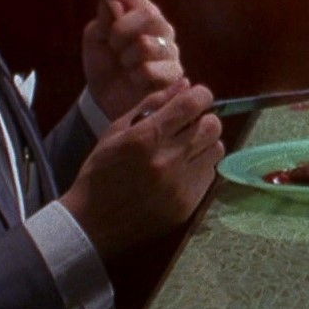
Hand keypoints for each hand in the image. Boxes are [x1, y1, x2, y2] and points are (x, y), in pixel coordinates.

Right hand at [59, 79, 223, 260]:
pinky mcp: (188, 205)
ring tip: (184, 149)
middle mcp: (167, 160)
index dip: (200, 95)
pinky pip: (210, 174)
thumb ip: (152, 103)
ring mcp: (180, 185)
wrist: (92, 224)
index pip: (192, 104)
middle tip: (189, 125)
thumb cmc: (100, 171)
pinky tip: (180, 171)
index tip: (195, 98)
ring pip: (217, 149)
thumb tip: (186, 84)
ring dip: (204, 143)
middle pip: (212, 125)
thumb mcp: (116, 130)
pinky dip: (199, 167)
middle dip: (204, 119)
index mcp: (146, 137)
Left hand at [82, 0, 184, 119]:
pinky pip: (149, 69)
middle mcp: (161, 30)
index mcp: (143, 18)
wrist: (106, 99)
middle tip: (113, 44)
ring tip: (125, 66)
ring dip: (126, 57)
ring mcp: (170, 52)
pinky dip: (135, 76)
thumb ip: (104, 18)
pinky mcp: (174, 74)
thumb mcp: (96, 39)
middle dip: (122, 30)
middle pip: (149, 15)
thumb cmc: (105, 64)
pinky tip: (135, 80)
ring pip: (146, 45)